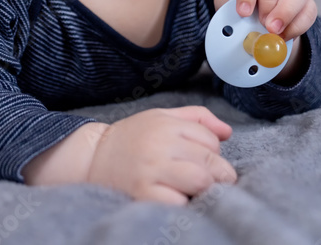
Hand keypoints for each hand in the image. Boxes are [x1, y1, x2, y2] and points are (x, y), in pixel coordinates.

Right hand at [86, 106, 236, 204]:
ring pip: (200, 182)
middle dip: (217, 174)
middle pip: (210, 161)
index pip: (211, 140)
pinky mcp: (143, 193)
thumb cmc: (132, 138)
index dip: (212, 152)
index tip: (201, 159)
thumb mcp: (161, 117)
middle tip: (208, 180)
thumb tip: (227, 132)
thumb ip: (197, 117)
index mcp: (166, 124)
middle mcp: (160, 145)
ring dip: (204, 190)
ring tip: (194, 189)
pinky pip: (179, 203)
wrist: (93, 157)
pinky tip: (175, 198)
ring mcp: (151, 170)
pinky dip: (183, 204)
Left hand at [214, 0, 316, 41]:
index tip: (243, 12)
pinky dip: (297, 26)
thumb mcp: (228, 7)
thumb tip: (239, 29)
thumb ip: (232, 14)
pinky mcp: (307, 0)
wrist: (254, 19)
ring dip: (286, 12)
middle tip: (263, 23)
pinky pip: (308, 10)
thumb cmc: (238, 7)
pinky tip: (284, 36)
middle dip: (269, 1)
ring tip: (274, 30)